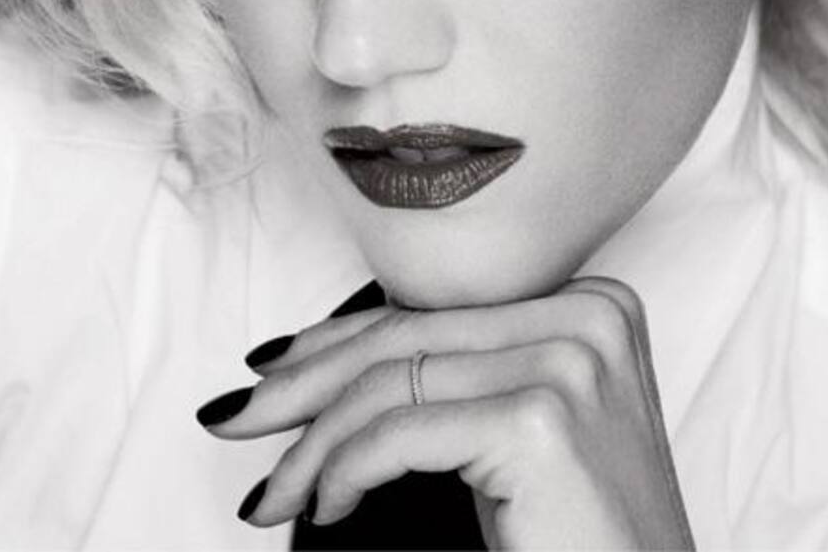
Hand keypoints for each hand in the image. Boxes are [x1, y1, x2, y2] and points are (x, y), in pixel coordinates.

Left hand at [197, 276, 694, 549]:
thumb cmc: (581, 537)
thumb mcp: (521, 431)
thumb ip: (457, 375)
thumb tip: (333, 356)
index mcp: (592, 300)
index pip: (435, 310)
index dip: (340, 340)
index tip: (275, 371)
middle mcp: (587, 313)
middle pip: (406, 337)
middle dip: (305, 382)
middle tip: (235, 416)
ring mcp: (570, 360)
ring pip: (391, 383)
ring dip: (312, 443)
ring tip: (275, 493)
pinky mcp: (542, 420)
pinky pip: (401, 433)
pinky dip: (342, 470)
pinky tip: (324, 507)